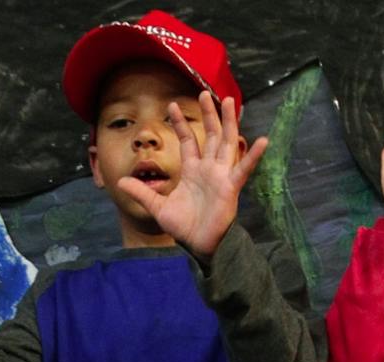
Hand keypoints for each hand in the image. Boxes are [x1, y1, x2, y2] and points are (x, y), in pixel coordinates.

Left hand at [118, 92, 269, 257]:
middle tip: (205, 93)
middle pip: (211, 135)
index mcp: (192, 171)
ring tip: (230, 101)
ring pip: (226, 143)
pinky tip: (263, 141)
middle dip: (208, 114)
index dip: (181, 123)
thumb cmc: (183, 227)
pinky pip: (243, 169)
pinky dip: (254, 156)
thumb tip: (120, 182)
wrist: (198, 245)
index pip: (188, 141)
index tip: (172, 105)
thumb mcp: (157, 207)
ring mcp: (221, 176)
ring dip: (228, 122)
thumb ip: (142, 192)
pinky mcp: (231, 187)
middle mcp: (209, 169)